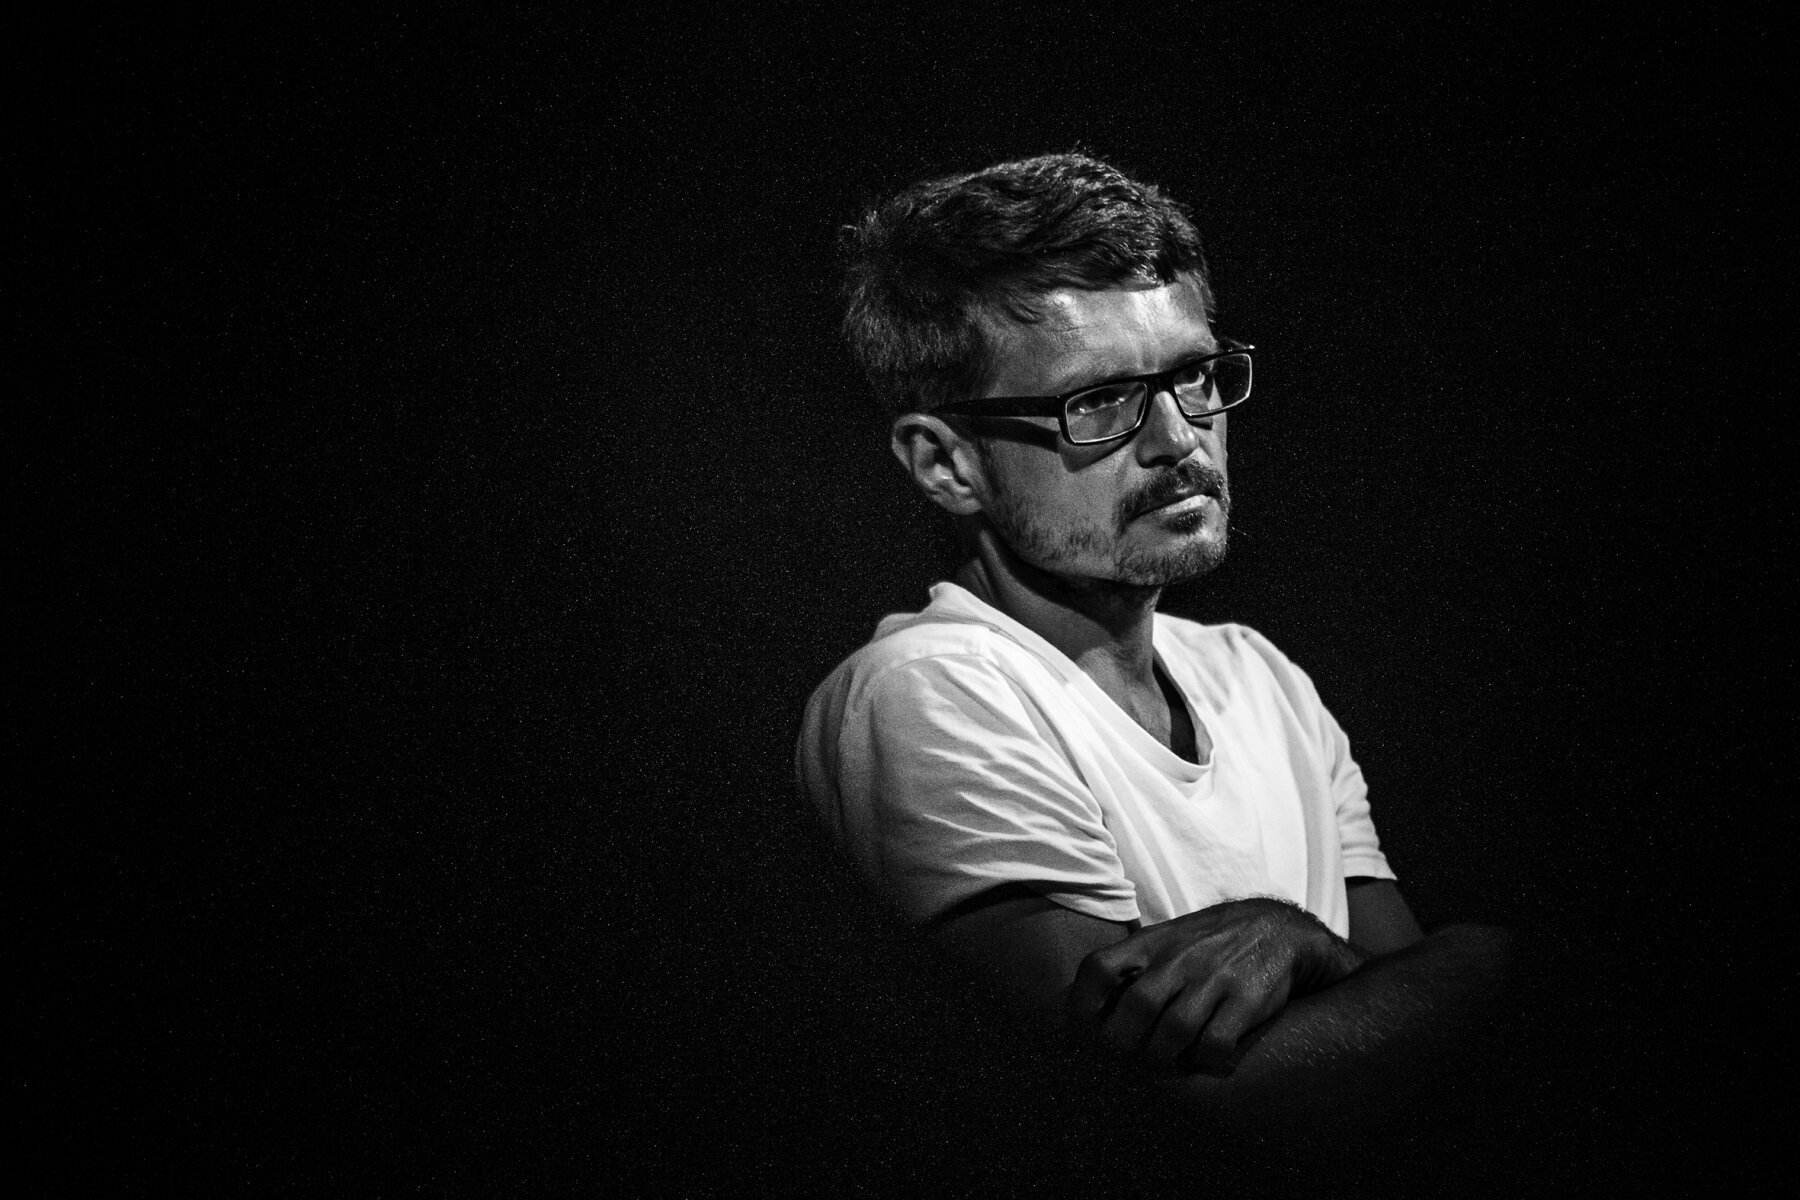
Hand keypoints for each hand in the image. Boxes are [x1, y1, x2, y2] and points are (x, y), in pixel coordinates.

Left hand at [1066, 898, 1364, 1075]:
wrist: (1279, 929)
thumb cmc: (1210, 944)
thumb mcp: (1168, 940)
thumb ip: (1133, 966)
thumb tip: (1091, 1009)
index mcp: (1152, 942)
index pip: (1099, 968)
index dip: (1081, 1005)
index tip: (1085, 1032)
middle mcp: (1180, 958)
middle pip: (1135, 1007)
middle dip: (1123, 1045)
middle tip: (1127, 1059)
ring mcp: (1215, 977)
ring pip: (1174, 1031)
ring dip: (1163, 1059)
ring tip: (1165, 1064)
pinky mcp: (1248, 999)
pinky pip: (1216, 1043)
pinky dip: (1206, 1062)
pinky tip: (1207, 1062)